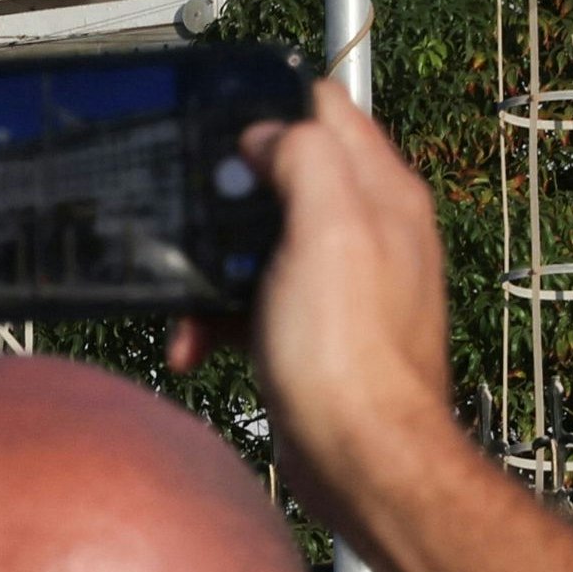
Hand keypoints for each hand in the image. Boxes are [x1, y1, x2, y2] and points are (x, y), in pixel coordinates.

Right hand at [169, 83, 465, 531]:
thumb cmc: (350, 355)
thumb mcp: (328, 228)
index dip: (270, 110)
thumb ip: (304, 156)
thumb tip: (268, 133)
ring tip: (190, 304)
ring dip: (213, 269)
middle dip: (229, 202)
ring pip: (260, 245)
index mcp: (382, 194)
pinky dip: (218, 319)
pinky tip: (198, 345)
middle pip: (284, 179)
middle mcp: (371, 231)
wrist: (360, 460)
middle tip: (201, 225)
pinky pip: (254, 302)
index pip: (327, 111)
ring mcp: (344, 284)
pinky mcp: (316, 332)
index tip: (223, 134)